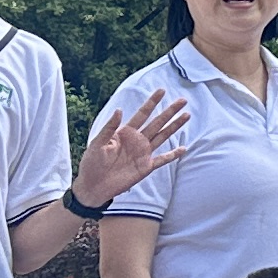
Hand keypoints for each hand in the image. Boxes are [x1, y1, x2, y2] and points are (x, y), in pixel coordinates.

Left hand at [75, 88, 192, 209]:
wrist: (93, 186)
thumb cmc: (91, 163)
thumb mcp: (97, 143)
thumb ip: (109, 127)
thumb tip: (119, 110)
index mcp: (125, 132)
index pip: (142, 114)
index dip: (152, 102)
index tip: (162, 90)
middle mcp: (137, 140)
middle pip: (157, 122)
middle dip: (170, 111)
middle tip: (182, 100)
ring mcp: (143, 153)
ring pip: (163, 136)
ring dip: (174, 126)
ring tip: (186, 115)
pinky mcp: (146, 167)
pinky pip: (162, 159)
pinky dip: (173, 155)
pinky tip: (183, 148)